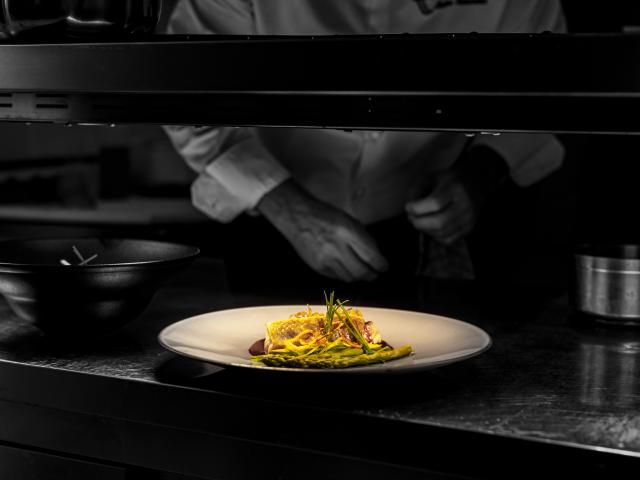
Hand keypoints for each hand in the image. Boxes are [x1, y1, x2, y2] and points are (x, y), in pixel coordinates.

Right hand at [257, 180, 387, 281]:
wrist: (298, 218)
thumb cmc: (325, 216)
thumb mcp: (349, 220)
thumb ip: (363, 238)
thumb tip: (376, 256)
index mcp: (347, 232)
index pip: (371, 256)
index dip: (380, 265)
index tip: (383, 266)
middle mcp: (336, 247)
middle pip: (361, 271)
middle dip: (372, 275)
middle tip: (375, 273)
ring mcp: (325, 259)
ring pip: (349, 277)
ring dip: (358, 276)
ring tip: (362, 271)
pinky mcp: (318, 267)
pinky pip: (337, 277)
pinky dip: (345, 275)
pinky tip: (346, 268)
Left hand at [406, 146, 507, 244]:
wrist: (475, 183)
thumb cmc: (447, 180)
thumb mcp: (431, 177)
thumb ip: (416, 190)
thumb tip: (408, 211)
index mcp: (455, 187)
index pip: (435, 203)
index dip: (417, 208)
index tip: (408, 207)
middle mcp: (465, 203)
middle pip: (439, 222)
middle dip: (419, 222)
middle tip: (411, 218)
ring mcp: (469, 217)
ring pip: (442, 233)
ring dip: (424, 230)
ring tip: (418, 222)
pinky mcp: (470, 228)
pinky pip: (448, 240)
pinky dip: (435, 236)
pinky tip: (430, 227)